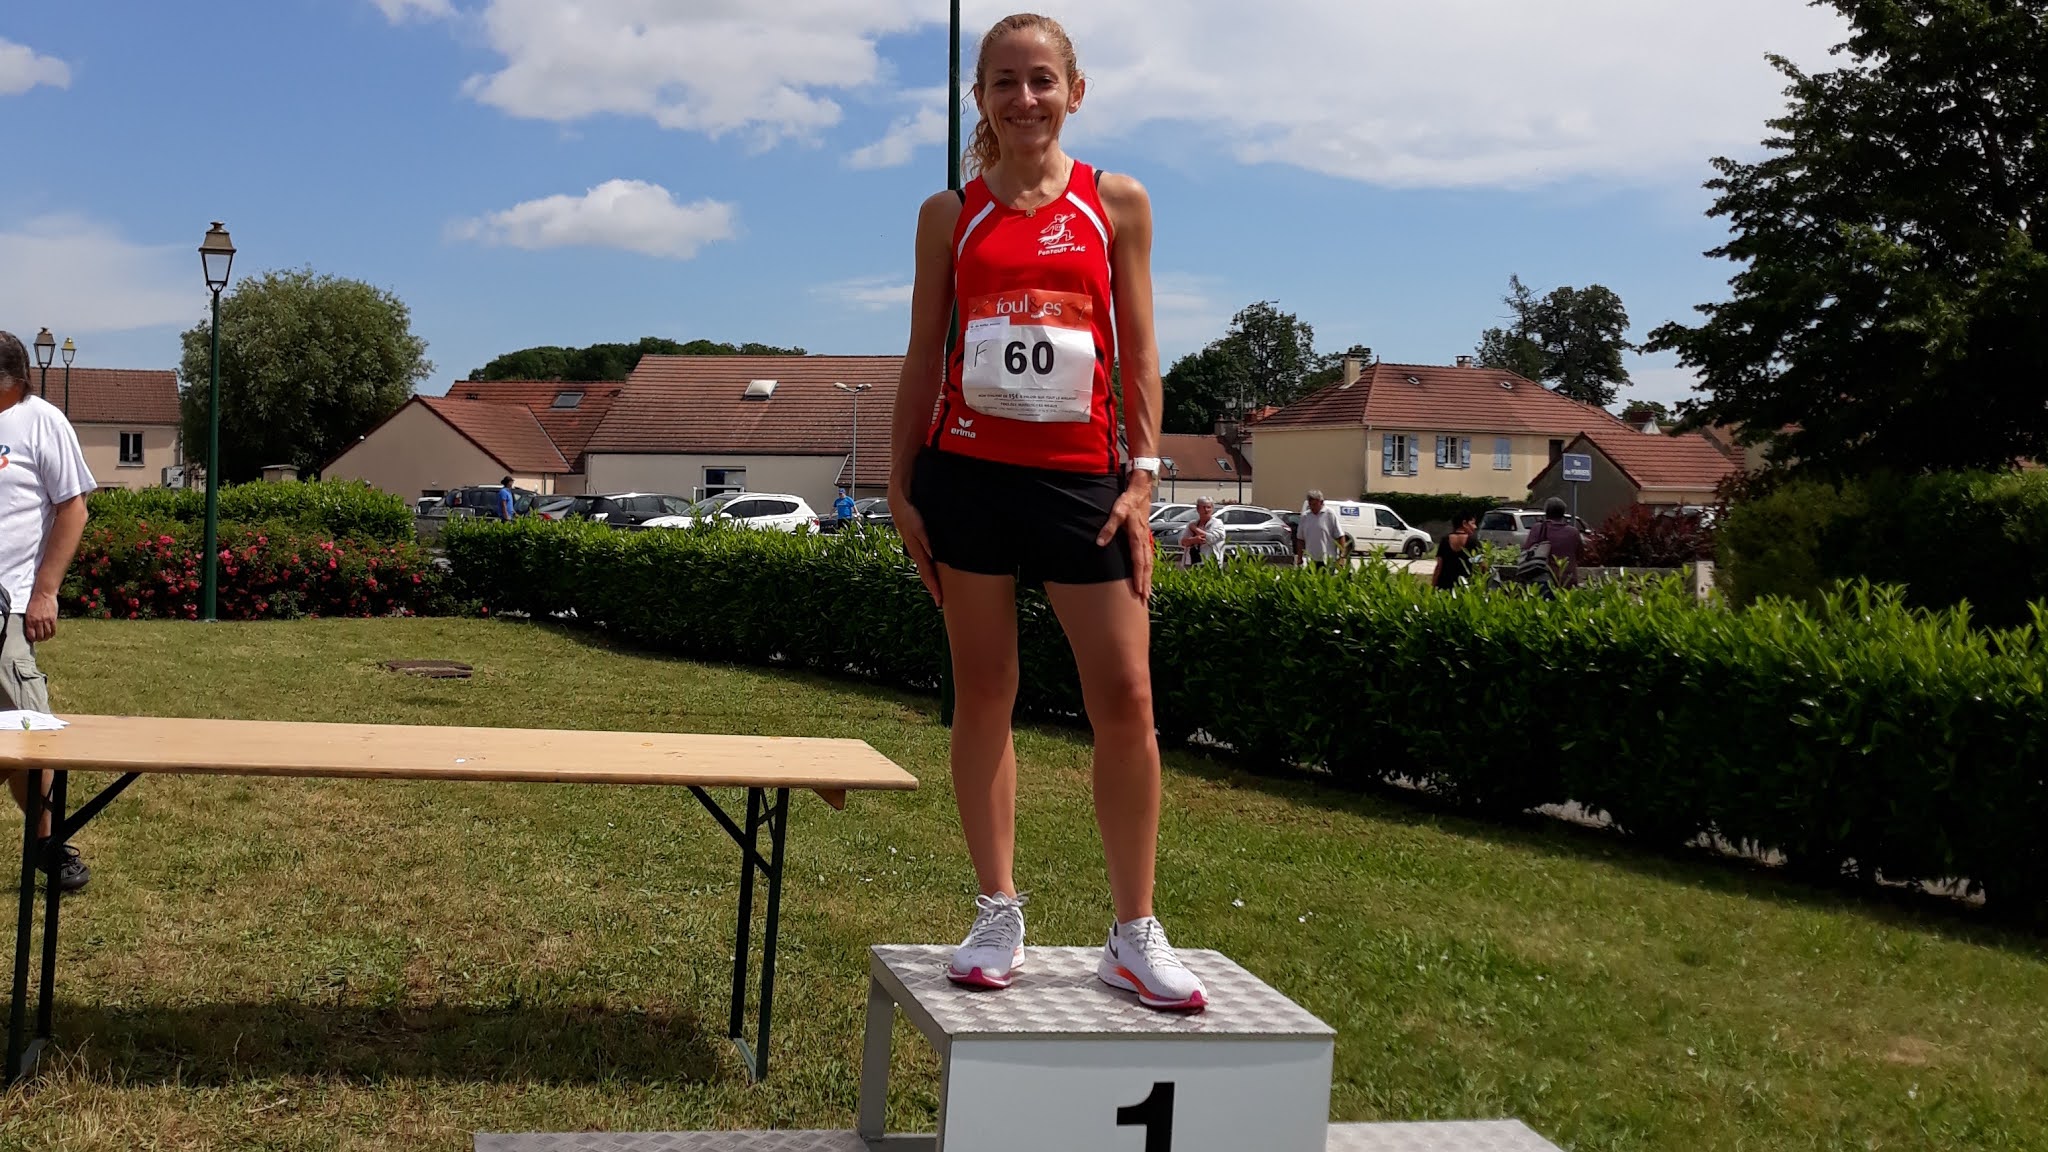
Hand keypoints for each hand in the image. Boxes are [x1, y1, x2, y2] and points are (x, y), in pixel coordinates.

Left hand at [25, 591, 57, 642]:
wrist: (44, 594)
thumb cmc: (35, 602)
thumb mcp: (29, 612)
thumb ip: (31, 621)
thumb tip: (33, 629)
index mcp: (30, 620)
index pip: (31, 635)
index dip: (32, 639)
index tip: (33, 639)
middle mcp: (38, 622)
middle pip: (40, 636)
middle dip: (40, 639)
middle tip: (40, 639)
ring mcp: (46, 620)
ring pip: (47, 634)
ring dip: (46, 637)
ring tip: (46, 637)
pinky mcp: (53, 618)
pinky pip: (53, 629)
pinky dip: (52, 633)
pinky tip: (51, 633)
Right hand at [890, 490, 942, 607]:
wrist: (898, 503)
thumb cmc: (908, 514)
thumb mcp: (918, 528)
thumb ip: (926, 542)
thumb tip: (933, 557)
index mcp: (917, 551)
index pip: (928, 573)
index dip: (934, 587)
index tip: (939, 600)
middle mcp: (916, 552)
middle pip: (926, 574)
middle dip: (933, 588)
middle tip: (939, 602)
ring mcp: (915, 548)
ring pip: (925, 568)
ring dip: (931, 580)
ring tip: (937, 591)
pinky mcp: (916, 543)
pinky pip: (924, 560)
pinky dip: (929, 569)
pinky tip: (932, 570)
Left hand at [1096, 485, 1154, 602]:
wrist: (1140, 491)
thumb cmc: (1129, 501)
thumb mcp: (1116, 512)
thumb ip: (1108, 528)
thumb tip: (1100, 543)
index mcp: (1137, 536)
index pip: (1138, 561)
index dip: (1139, 577)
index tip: (1139, 590)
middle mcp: (1144, 540)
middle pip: (1146, 566)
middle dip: (1146, 582)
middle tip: (1145, 598)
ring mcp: (1145, 539)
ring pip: (1149, 563)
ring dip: (1148, 577)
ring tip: (1147, 591)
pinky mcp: (1144, 537)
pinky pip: (1148, 557)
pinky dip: (1147, 568)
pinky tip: (1146, 574)